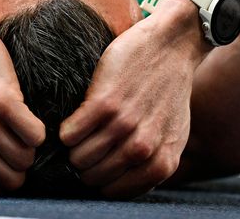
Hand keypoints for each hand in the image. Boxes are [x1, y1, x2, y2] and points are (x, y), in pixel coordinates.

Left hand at [0, 15, 45, 192]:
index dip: (1, 175)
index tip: (2, 159)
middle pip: (12, 179)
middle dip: (17, 164)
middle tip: (12, 142)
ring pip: (26, 158)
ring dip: (27, 145)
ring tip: (16, 125)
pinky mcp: (3, 101)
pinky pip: (36, 135)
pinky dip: (36, 128)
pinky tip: (23, 112)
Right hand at [59, 0, 208, 197]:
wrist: (172, 45)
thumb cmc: (169, 89)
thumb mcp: (173, 133)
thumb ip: (155, 159)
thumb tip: (125, 181)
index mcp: (163, 160)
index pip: (116, 193)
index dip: (100, 183)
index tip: (96, 168)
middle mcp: (143, 147)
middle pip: (95, 177)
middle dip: (84, 167)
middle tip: (82, 151)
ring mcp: (124, 124)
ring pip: (80, 157)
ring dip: (72, 150)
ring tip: (76, 137)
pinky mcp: (105, 102)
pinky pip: (71, 134)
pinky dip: (66, 132)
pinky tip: (73, 122)